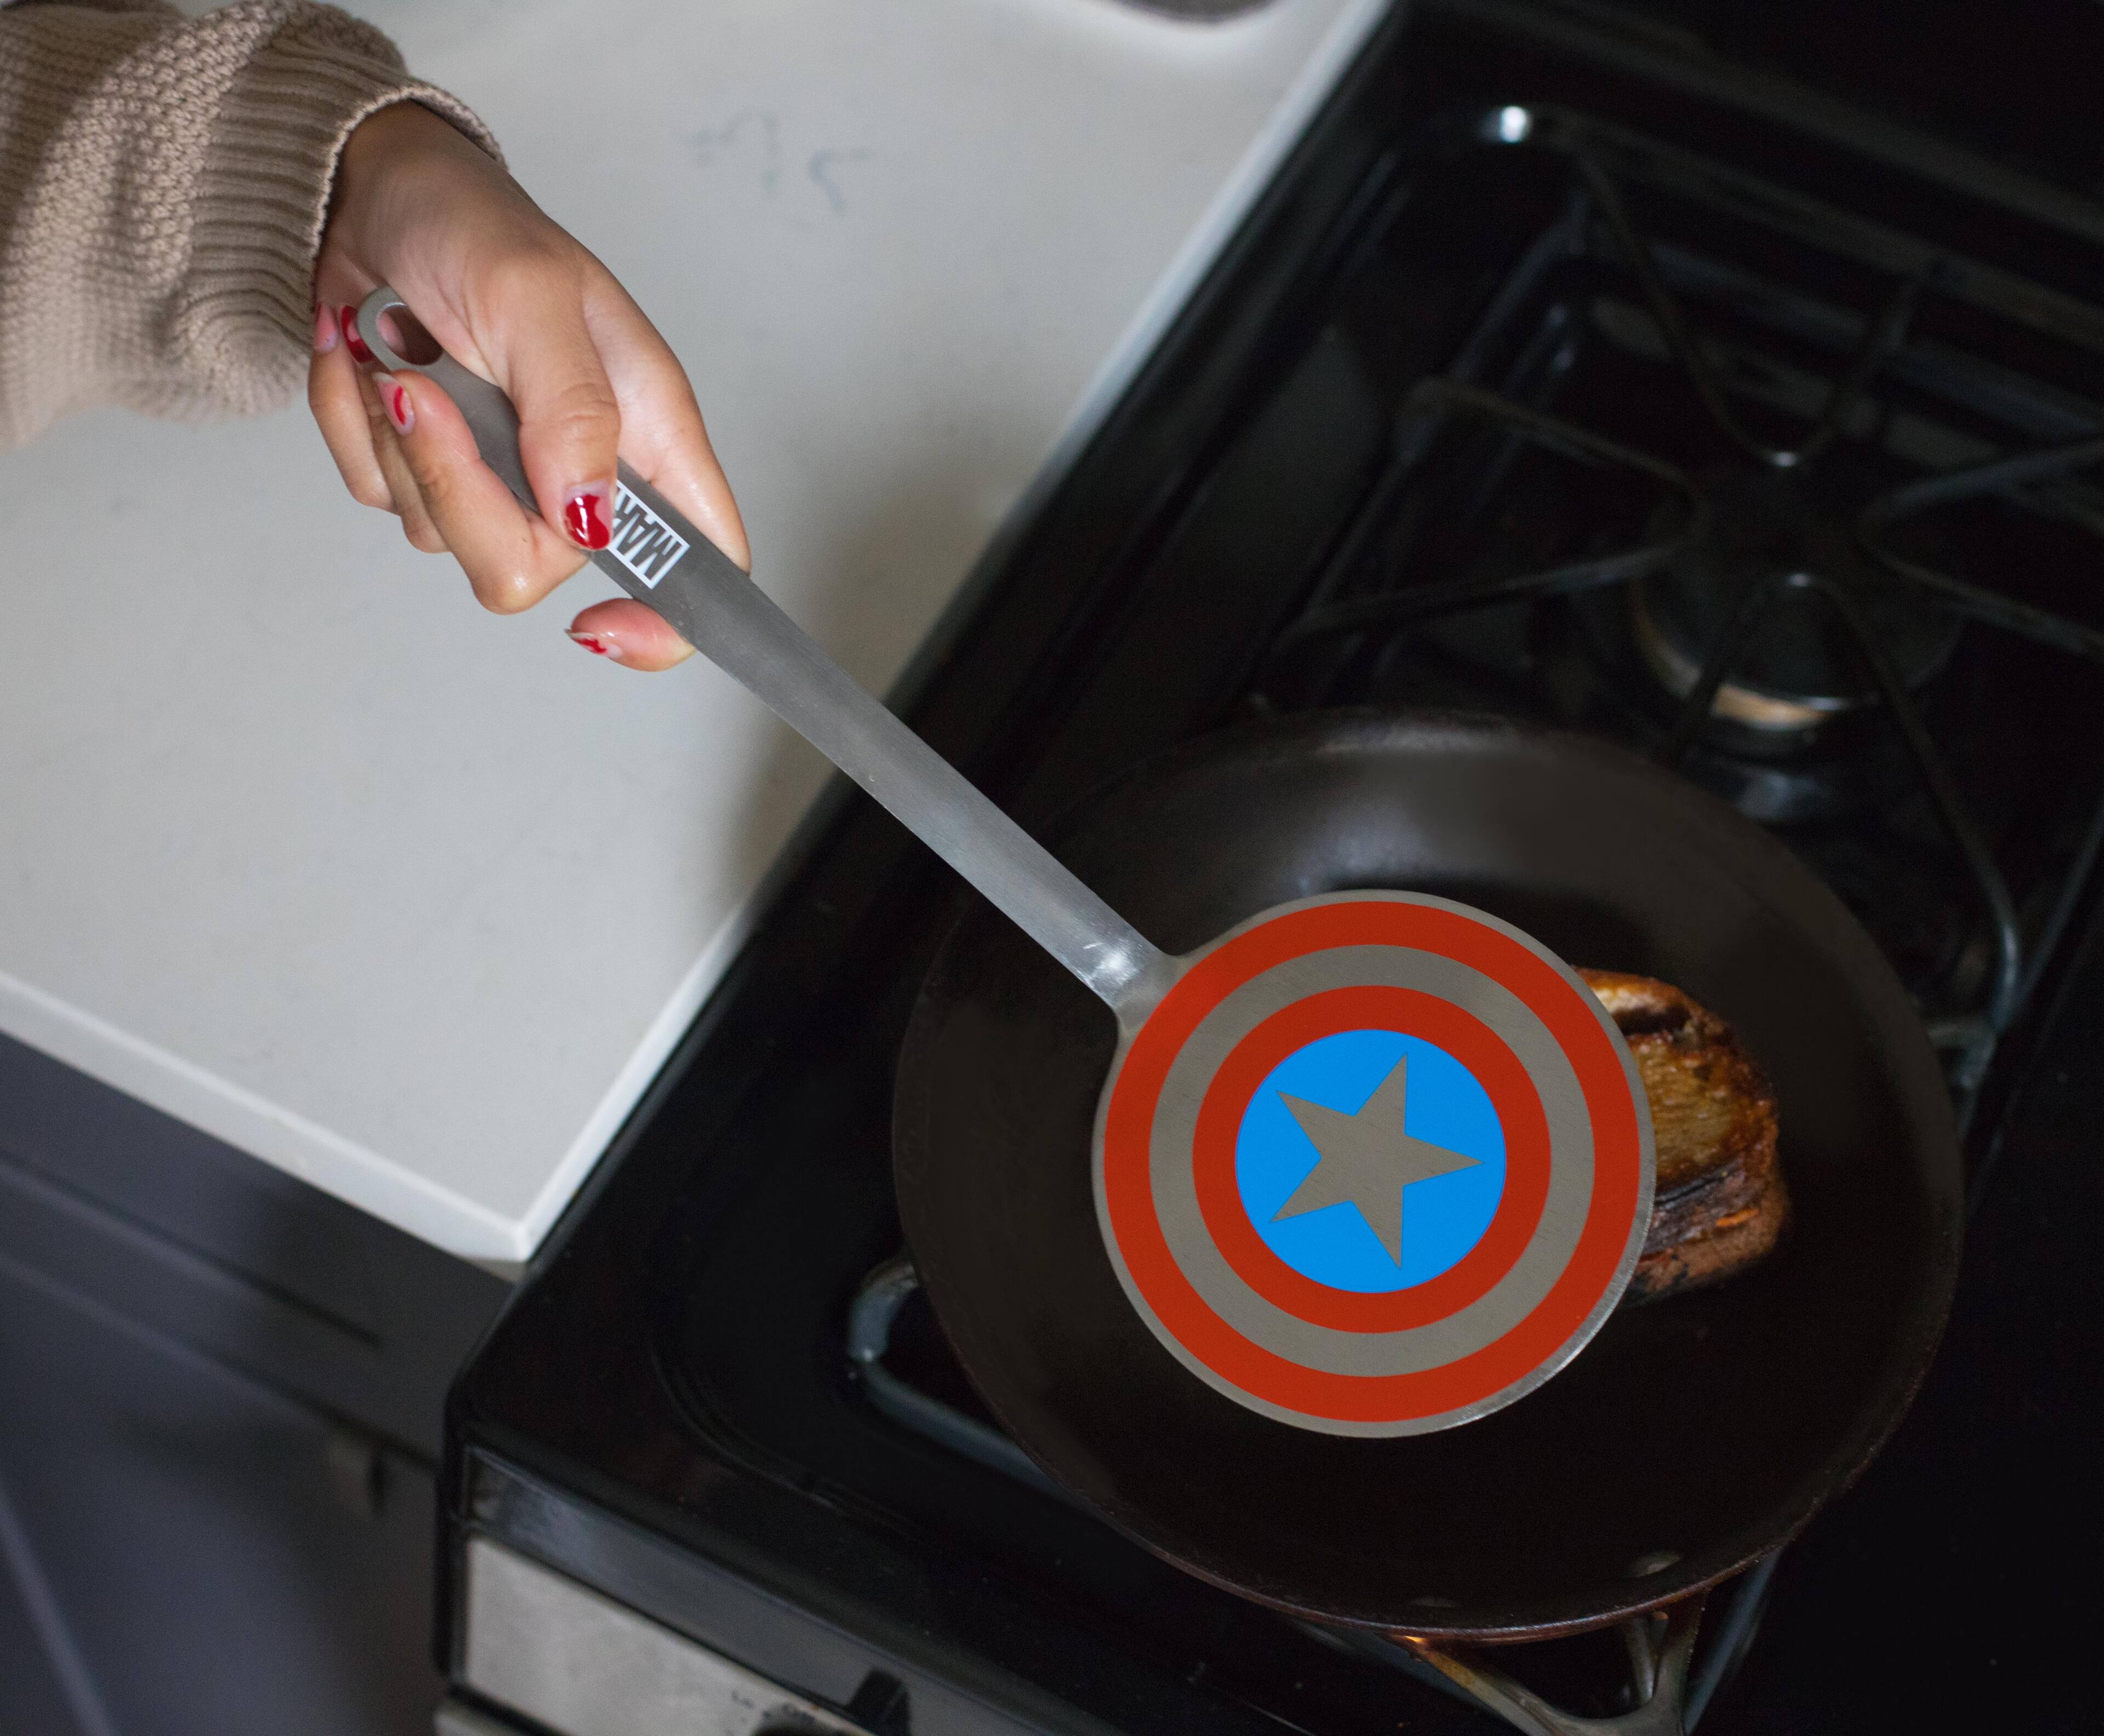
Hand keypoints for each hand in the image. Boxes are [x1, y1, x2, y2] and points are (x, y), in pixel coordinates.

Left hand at [309, 101, 742, 669]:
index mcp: (645, 436)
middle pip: (531, 571)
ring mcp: (499, 481)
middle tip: (425, 392)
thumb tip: (590, 520)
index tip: (598, 627)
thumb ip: (573, 410)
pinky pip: (378, 497)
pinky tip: (371, 360)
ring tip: (403, 350)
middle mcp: (580, 474)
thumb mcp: (532, 295)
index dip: (663, 625)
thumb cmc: (474, 224)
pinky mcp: (424, 471)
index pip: (700, 567)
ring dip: (398, 440)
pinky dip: (355, 426)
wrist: (368, 191)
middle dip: (460, 491)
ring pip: (440, 537)